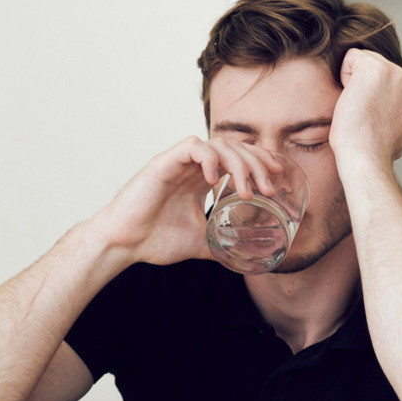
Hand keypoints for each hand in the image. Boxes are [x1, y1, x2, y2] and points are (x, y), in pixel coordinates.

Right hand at [89, 136, 285, 266]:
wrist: (124, 244)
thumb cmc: (154, 239)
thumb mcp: (199, 241)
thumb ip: (220, 242)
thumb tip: (244, 256)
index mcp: (201, 178)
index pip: (237, 158)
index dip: (259, 162)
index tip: (277, 177)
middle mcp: (193, 166)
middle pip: (234, 147)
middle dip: (257, 163)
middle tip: (270, 186)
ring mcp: (179, 162)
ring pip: (218, 144)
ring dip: (238, 163)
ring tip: (247, 189)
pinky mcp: (164, 163)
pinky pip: (192, 147)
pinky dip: (209, 158)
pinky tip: (215, 179)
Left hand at [329, 48, 401, 168]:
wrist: (366, 157)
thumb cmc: (376, 149)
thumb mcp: (401, 128)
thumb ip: (401, 110)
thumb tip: (393, 113)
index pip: (390, 78)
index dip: (376, 95)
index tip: (376, 116)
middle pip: (377, 65)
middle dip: (366, 85)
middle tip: (366, 113)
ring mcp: (394, 72)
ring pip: (364, 61)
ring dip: (356, 82)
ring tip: (360, 107)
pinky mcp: (374, 69)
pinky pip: (350, 58)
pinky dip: (344, 76)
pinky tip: (352, 99)